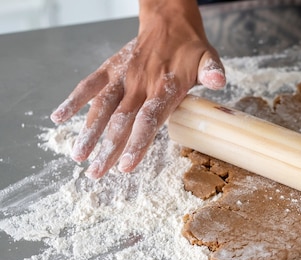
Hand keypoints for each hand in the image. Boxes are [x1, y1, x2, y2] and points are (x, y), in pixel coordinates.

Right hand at [50, 4, 225, 178]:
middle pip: (121, 122)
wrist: (169, 20)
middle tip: (96, 174)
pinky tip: (59, 118)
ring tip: (77, 157)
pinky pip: (88, 84)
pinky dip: (73, 100)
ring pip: (101, 107)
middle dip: (108, 150)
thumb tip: (218, 81)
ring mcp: (122, 77)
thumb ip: (212, 71)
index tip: (126, 166)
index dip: (137, 143)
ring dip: (88, 132)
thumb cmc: (190, 48)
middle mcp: (140, 84)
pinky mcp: (110, 69)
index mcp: (165, 86)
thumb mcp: (208, 58)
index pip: (149, 120)